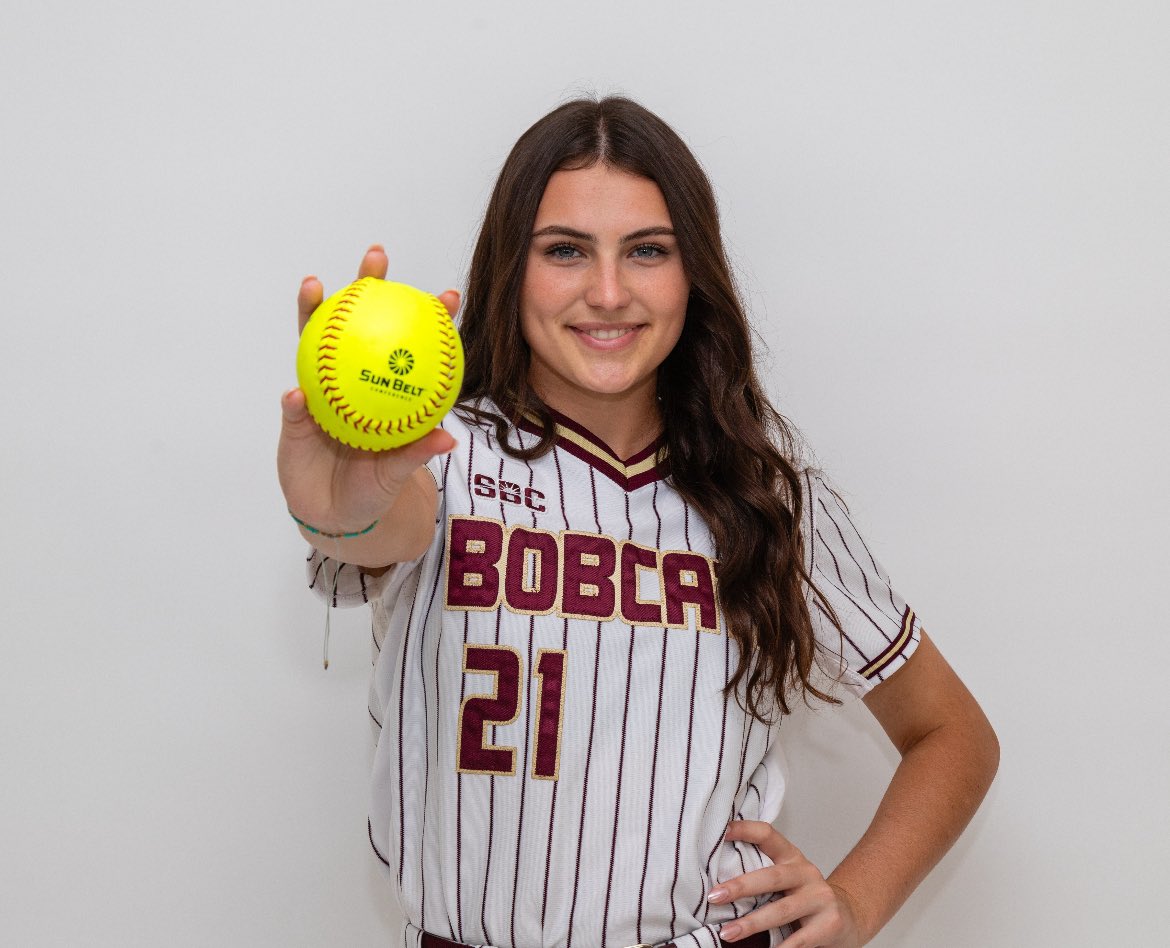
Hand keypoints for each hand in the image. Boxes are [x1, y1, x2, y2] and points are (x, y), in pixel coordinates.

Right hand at [277, 245, 459, 534]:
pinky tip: (297, 395)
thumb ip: (417, 453)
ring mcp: (321, 392)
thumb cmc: (375, 487)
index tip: (448, 296)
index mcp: (386, 388)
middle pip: (359, 324)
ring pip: (316, 344)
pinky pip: (295, 407)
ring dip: (314, 313)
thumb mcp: (398, 473)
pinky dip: (296, 400)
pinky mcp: (295, 418)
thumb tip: (447, 439)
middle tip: (377, 257)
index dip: (428, 318)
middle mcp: (354, 378)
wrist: (339, 514)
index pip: (410, 346)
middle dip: (366, 285)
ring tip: (315, 285)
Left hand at [708, 821, 863, 947]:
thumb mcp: (787, 879)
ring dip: (752, 923)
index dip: (746, 830)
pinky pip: (799, 939)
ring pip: (782, 910)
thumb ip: (763, 874)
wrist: (848, 917)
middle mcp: (807, 873)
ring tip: (727, 932)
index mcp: (791, 857)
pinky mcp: (829, 924)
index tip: (722, 832)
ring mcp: (820, 898)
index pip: (768, 835)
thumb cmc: (805, 897)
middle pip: (772, 877)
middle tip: (714, 896)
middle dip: (741, 887)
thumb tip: (716, 883)